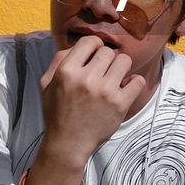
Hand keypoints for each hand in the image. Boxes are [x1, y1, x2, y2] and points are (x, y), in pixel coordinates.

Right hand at [38, 36, 145, 163]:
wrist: (68, 144)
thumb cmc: (57, 113)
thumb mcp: (46, 84)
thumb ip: (58, 60)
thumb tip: (78, 46)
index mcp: (67, 72)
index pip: (89, 41)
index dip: (94, 45)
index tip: (96, 55)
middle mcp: (86, 79)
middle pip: (108, 51)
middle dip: (107, 60)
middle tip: (103, 72)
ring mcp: (105, 91)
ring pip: (124, 61)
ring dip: (120, 69)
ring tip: (114, 79)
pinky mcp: (119, 104)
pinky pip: (137, 81)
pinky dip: (134, 83)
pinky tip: (125, 88)